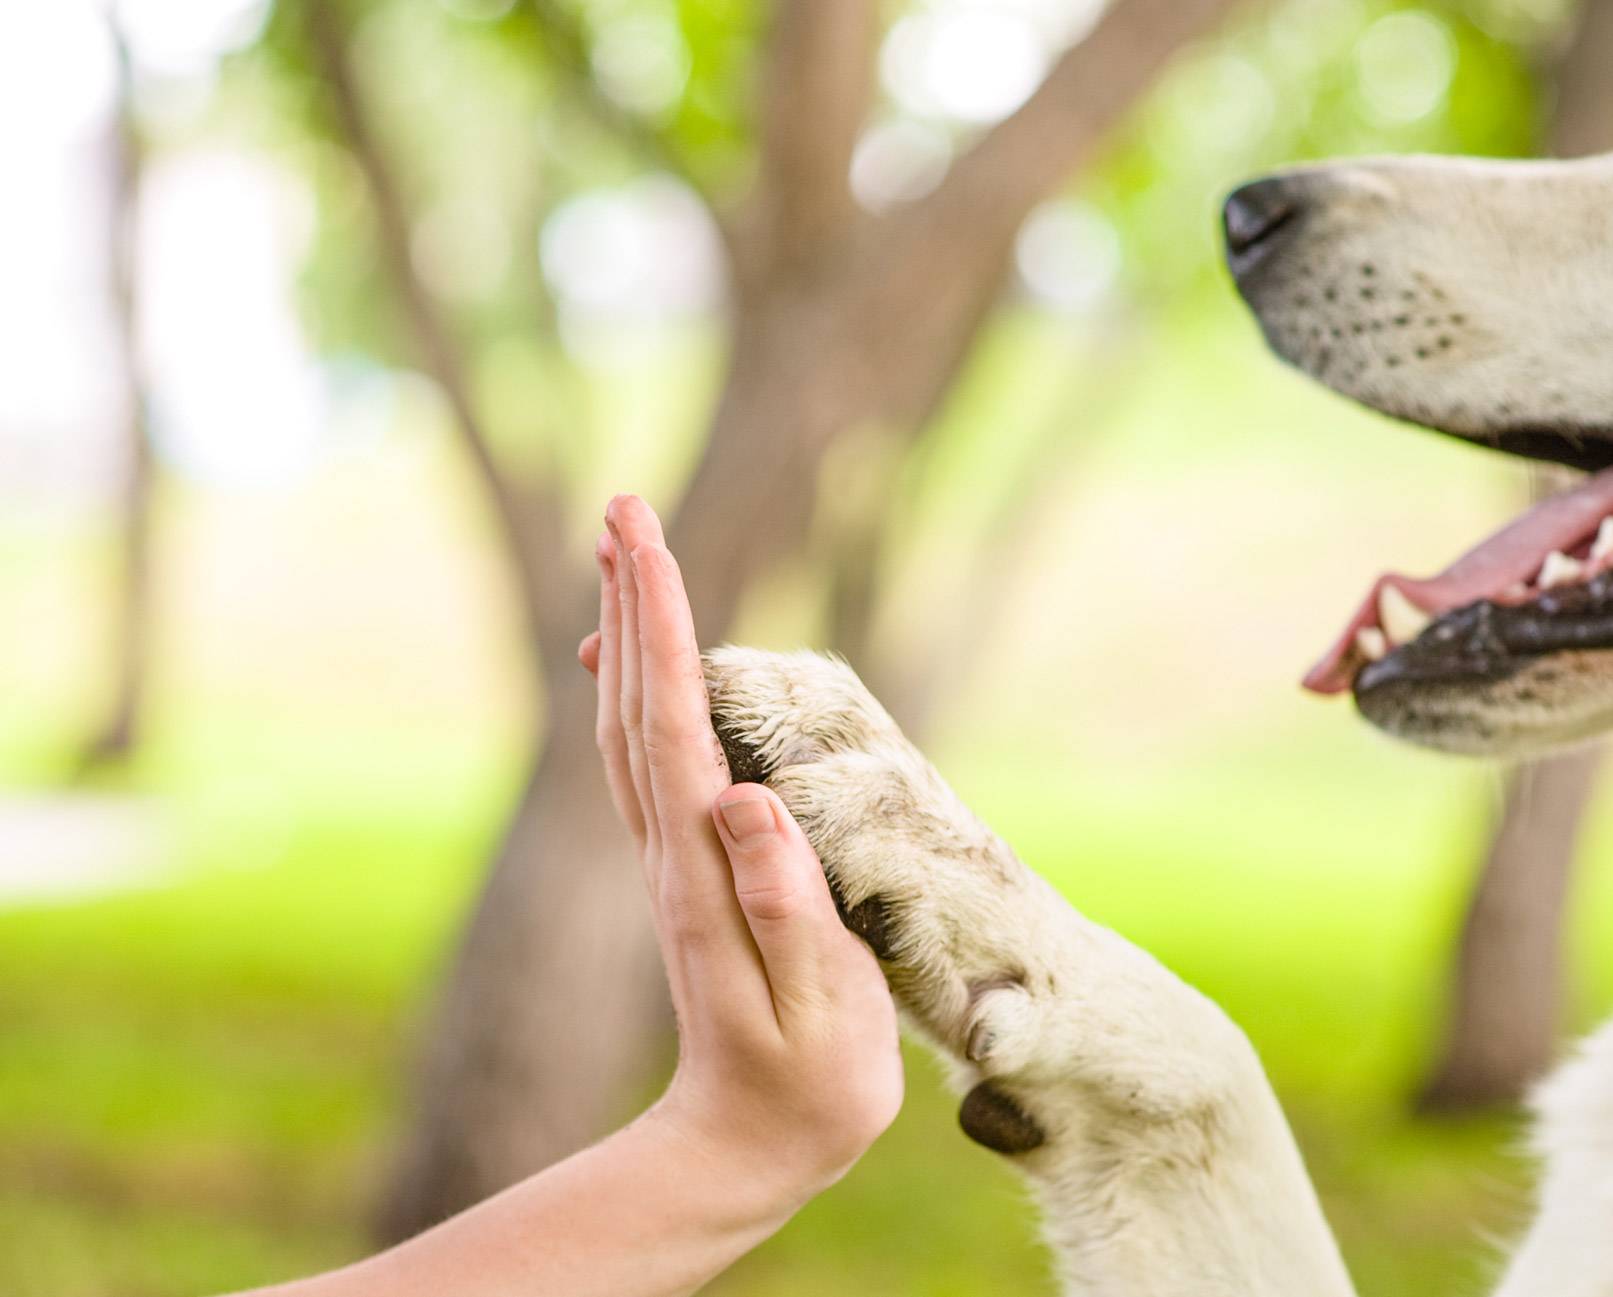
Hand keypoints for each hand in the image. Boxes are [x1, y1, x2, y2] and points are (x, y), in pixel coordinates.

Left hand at [581, 495, 902, 1214]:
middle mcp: (672, 853)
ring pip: (633, 726)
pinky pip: (650, 759)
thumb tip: (742, 799)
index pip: (675, 728)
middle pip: (637, 706)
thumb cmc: (806, 1086)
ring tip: (626, 557)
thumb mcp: (815, 1008)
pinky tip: (644, 663)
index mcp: (705, 873)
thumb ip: (785, 905)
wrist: (748, 1146)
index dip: (665, 630)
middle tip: (625, 507)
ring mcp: (672, 861)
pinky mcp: (688, 871)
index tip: (649, 541)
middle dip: (634, 601)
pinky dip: (642, 690)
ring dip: (630, 635)